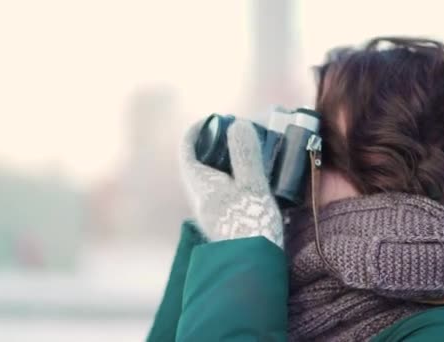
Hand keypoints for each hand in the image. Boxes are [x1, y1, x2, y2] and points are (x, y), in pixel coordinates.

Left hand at [179, 119, 283, 247]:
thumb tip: (237, 124)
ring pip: (213, 179)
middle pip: (199, 164)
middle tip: (238, 134)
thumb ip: (244, 154)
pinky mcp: (225, 224)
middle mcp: (201, 199)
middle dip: (216, 146)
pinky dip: (235, 180)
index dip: (197, 132)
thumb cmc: (251, 225)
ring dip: (227, 163)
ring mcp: (212, 213)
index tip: (214, 120)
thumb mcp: (252, 184)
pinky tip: (256, 182)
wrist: (252, 268)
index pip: (187, 150)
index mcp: (201, 185)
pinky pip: (224, 193)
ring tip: (251, 154)